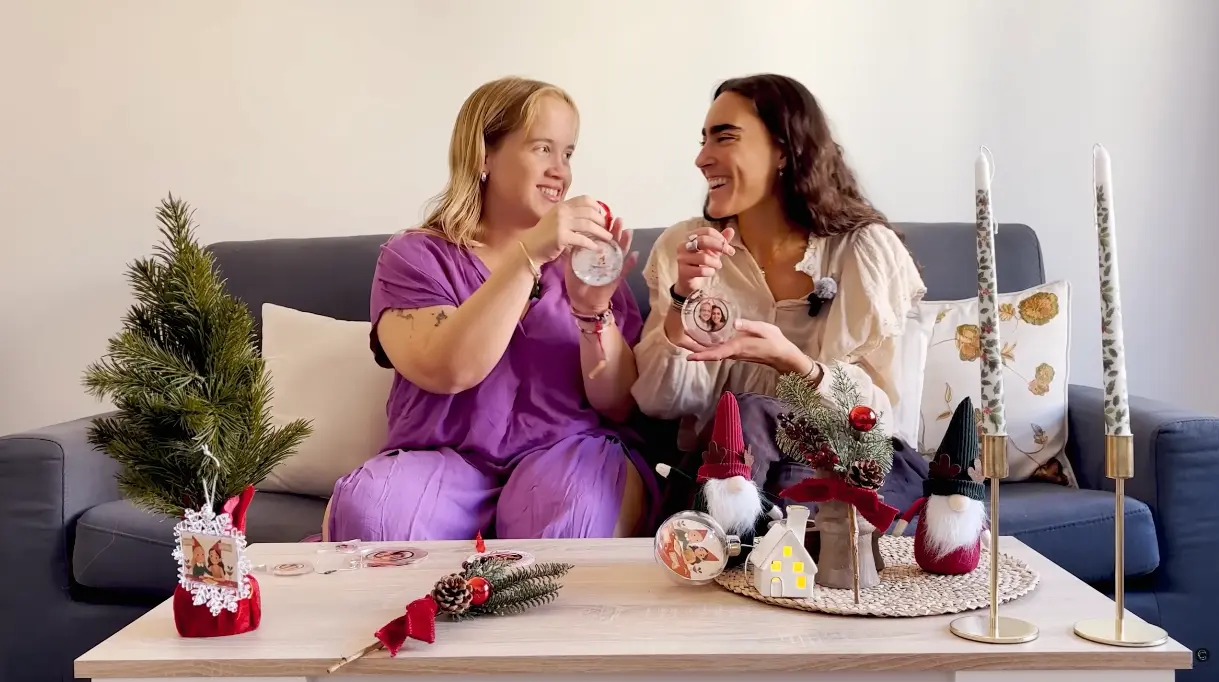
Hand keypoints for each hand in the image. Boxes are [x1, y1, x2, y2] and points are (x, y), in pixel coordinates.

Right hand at [519, 195, 614, 263]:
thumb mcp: (556, 219)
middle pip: (589, 212)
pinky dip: (592, 244)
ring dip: (601, 232)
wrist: (530, 248)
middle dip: (602, 220)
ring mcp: (561, 223)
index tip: (603, 215)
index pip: (585, 199)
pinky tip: (597, 248)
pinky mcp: (561, 237)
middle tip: (608, 228)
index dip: (597, 206)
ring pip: (588, 225)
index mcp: (562, 205)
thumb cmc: (544, 236)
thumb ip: (570, 216)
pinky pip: (582, 239)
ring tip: (608, 238)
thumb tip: (590, 217)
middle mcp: (562, 211)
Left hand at [565, 216, 637, 313]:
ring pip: (621, 252)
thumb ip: (573, 253)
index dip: (602, 228)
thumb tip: (571, 237)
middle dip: (616, 230)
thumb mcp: (572, 266)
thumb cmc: (578, 283)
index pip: (601, 238)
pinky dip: (630, 263)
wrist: (582, 302)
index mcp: (596, 254)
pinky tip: (635, 255)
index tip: (603, 216)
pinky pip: (625, 270)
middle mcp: (607, 258)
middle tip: (617, 219)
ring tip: (628, 231)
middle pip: (613, 241)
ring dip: (625, 242)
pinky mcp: (616, 279)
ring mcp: (613, 268)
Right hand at [674, 226, 736, 297]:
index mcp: (690, 237)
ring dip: (716, 262)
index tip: (727, 246)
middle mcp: (683, 245)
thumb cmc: (701, 263)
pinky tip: (710, 272)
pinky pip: (702, 270)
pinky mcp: (683, 271)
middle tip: (730, 252)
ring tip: (718, 265)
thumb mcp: (713, 250)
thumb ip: (721, 240)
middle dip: (720, 246)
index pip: (707, 231)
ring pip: (704, 258)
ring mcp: (682, 259)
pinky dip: (710, 272)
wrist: (690, 281)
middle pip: (704, 240)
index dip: (720, 237)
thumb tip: (731, 230)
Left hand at [684, 319, 811, 373]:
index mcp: (737, 347)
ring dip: (700, 348)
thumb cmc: (774, 341)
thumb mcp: (764, 329)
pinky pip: (719, 351)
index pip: (716, 353)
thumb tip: (735, 322)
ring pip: (714, 353)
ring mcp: (735, 353)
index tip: (689, 357)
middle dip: (695, 349)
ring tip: (687, 340)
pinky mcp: (737, 352)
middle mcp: (733, 352)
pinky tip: (705, 341)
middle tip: (680, 342)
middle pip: (710, 353)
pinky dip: (709, 348)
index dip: (702, 355)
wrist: (783, 355)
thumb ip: (749, 325)